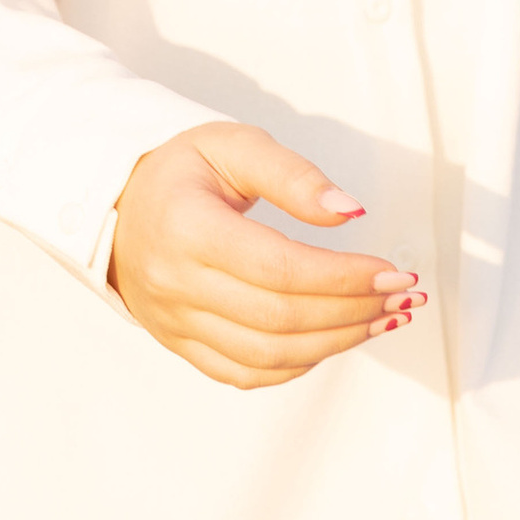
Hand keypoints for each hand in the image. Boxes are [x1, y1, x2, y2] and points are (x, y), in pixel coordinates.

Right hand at [108, 123, 426, 388]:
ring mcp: (176, 323)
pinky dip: (299, 363)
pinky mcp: (182, 346)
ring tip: (382, 318)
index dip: (343, 276)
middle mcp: (175, 283)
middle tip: (401, 294)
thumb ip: (293, 175)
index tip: (393, 271)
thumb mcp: (233, 146)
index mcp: (185, 227)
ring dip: (337, 342)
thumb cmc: (182, 171)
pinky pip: (247, 373)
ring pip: (269, 355)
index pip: (278, 268)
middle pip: (280, 317)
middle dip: (353, 309)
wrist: (119, 209)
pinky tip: (334, 338)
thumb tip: (351, 211)